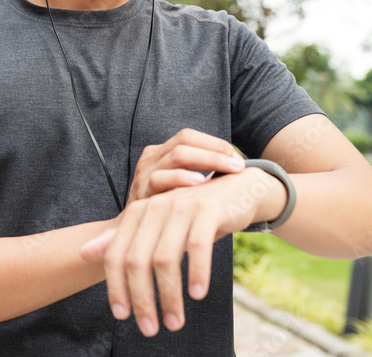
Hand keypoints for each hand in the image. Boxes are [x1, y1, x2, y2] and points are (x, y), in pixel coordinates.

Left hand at [80, 168, 280, 336]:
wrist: (233, 190)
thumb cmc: (190, 214)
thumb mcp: (154, 226)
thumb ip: (121, 239)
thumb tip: (84, 253)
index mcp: (137, 213)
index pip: (116, 255)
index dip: (116, 287)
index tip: (122, 316)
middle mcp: (154, 208)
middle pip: (137, 261)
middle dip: (142, 299)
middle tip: (150, 328)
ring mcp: (180, 207)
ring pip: (166, 258)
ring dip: (169, 296)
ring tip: (174, 322)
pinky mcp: (207, 211)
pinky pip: (197, 246)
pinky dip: (197, 273)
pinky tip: (197, 294)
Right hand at [128, 128, 245, 201]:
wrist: (132, 235)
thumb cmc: (165, 210)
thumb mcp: (177, 187)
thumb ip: (197, 175)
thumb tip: (237, 167)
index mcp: (160, 153)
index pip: (188, 136)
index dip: (214, 143)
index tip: (236, 158)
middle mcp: (151, 158)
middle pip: (185, 141)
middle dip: (216, 151)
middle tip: (239, 165)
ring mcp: (144, 174)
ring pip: (177, 156)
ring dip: (208, 160)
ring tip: (229, 169)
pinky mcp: (140, 192)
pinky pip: (160, 179)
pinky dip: (181, 178)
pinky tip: (200, 184)